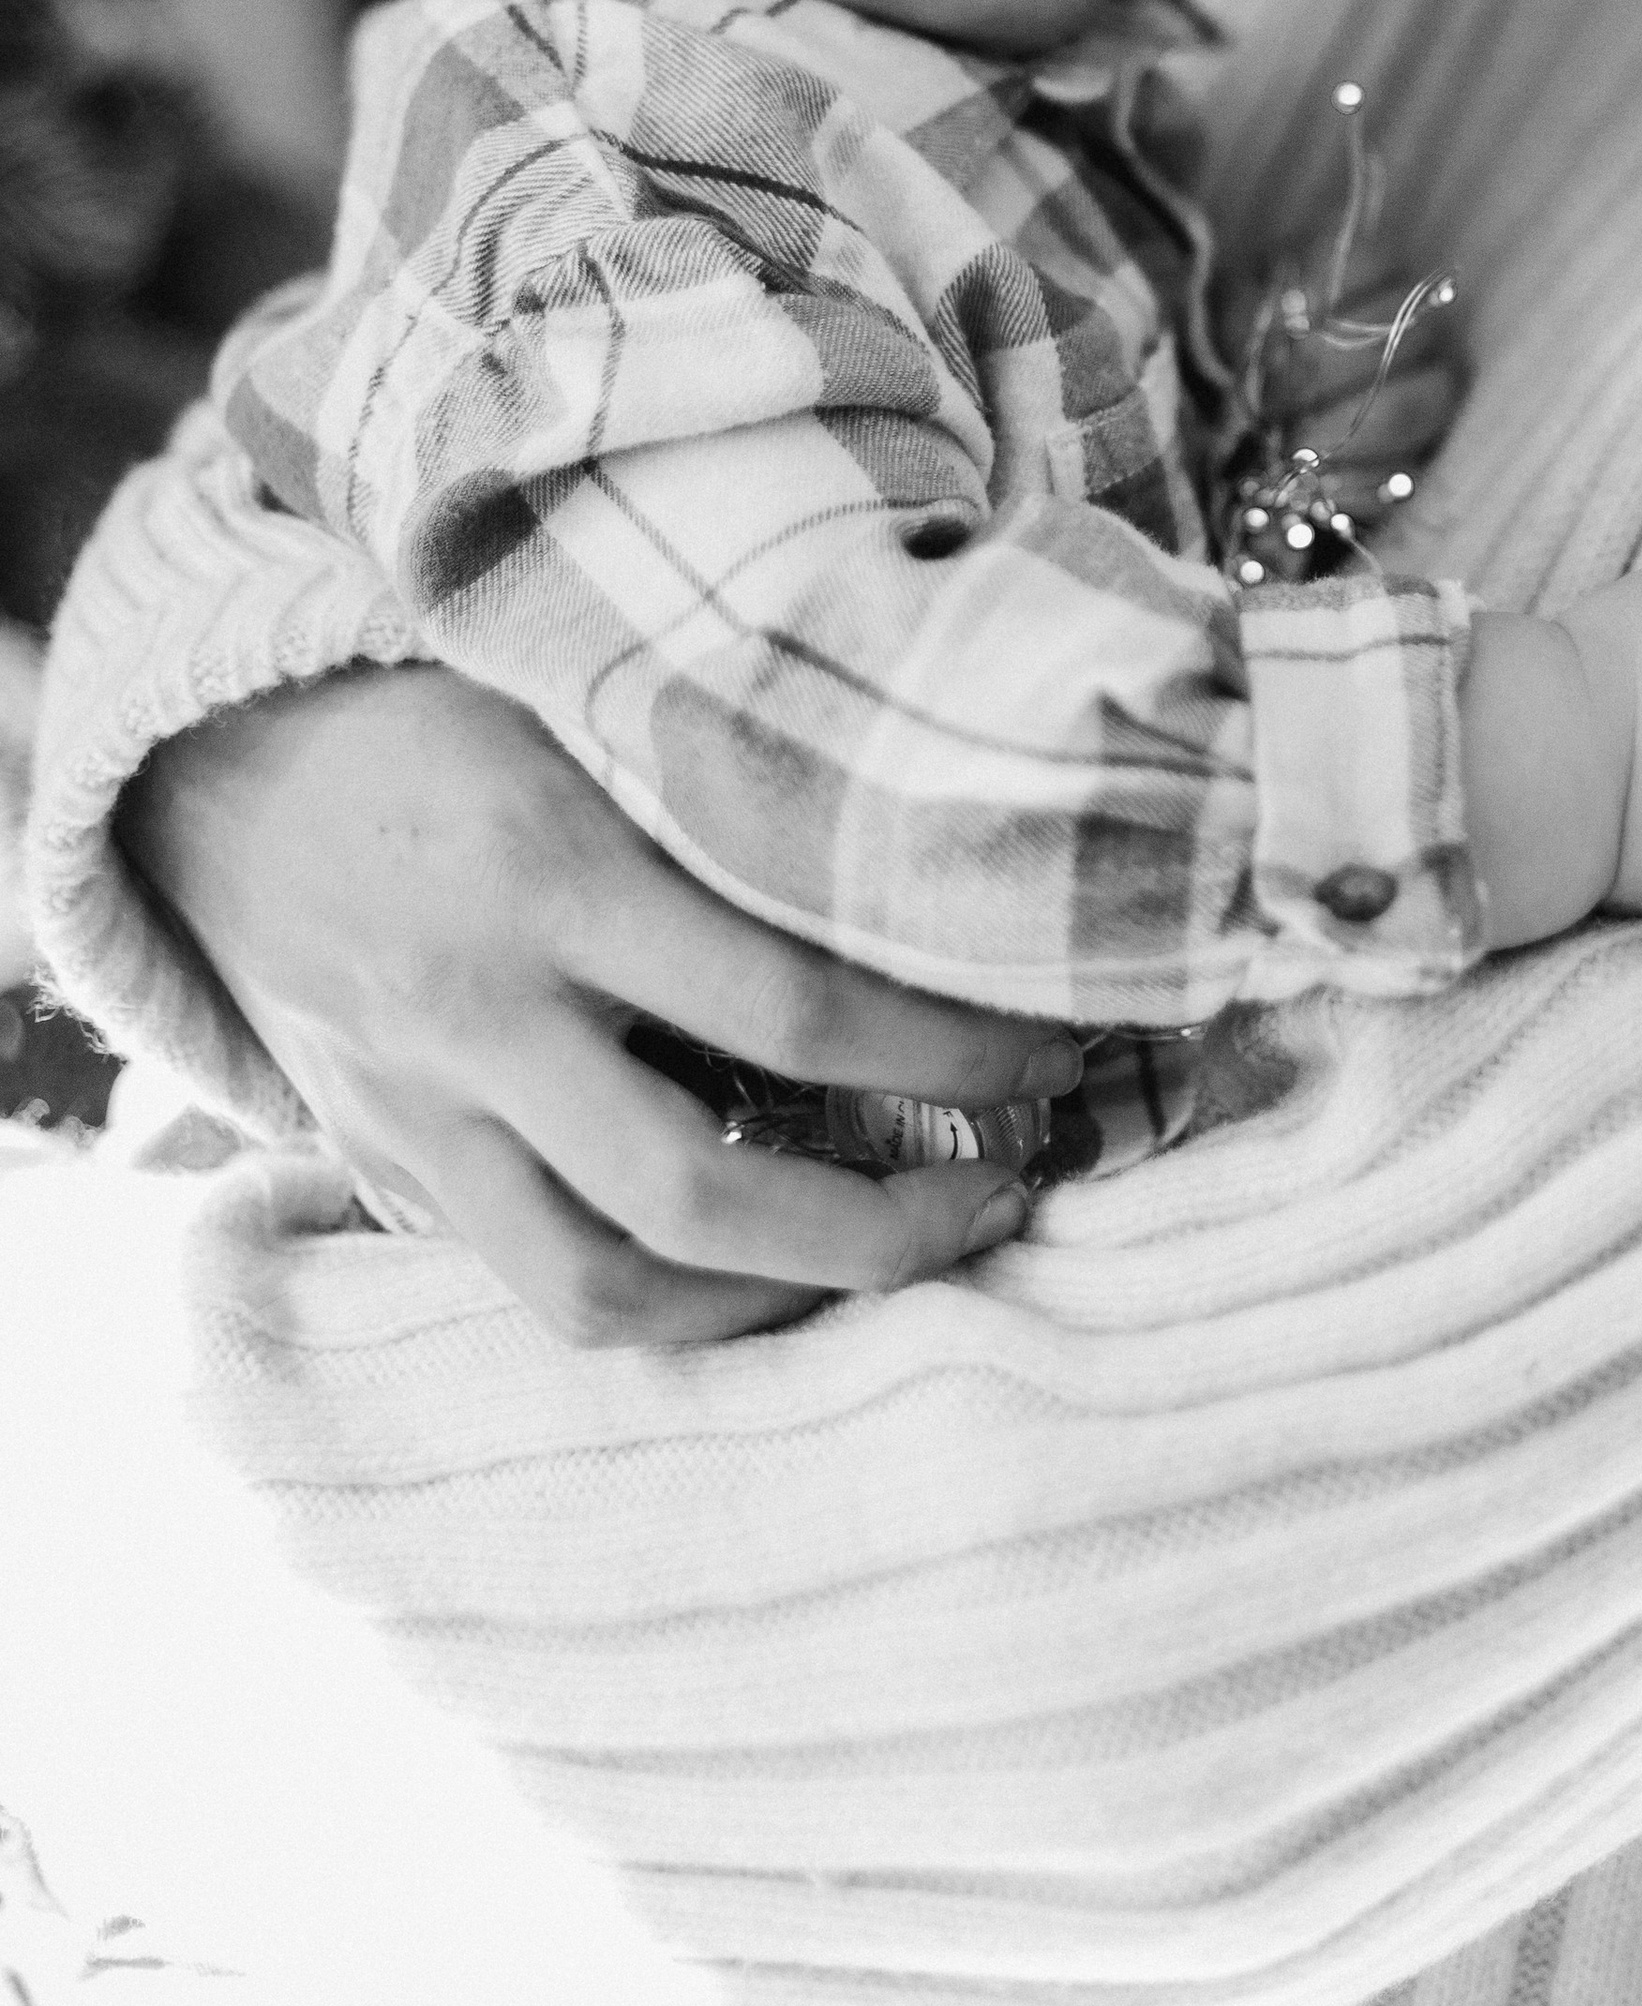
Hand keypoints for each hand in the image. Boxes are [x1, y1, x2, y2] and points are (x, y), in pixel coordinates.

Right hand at [121, 666, 1082, 1345]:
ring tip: (900, 1261)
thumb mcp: (586, 701)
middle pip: (701, 1189)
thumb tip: (951, 836)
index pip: (793, 1008)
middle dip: (885, 1228)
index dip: (949, 1053)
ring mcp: (421, 1109)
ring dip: (775, 1304)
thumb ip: (733, 781)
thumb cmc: (451, 707)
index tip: (1055, 1055)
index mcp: (552, 872)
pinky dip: (668, 1302)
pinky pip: (534, 1288)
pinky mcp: (386, 1168)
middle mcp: (480, 1012)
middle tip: (1009, 1199)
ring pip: (604, 1286)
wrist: (221, 766)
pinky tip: (767, 1269)